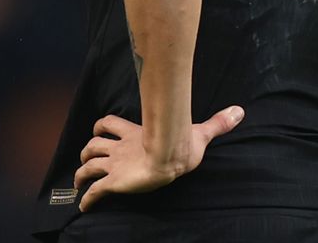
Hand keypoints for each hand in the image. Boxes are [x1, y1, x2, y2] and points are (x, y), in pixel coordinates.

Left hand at [73, 107, 242, 210]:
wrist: (168, 157)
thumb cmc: (181, 145)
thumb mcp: (199, 133)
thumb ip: (216, 124)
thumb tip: (238, 111)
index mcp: (133, 134)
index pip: (109, 123)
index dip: (101, 127)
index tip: (98, 130)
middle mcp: (120, 149)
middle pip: (94, 145)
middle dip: (87, 151)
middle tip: (85, 158)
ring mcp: (115, 165)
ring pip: (88, 166)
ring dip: (81, 172)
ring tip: (78, 180)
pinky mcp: (113, 182)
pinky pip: (94, 191)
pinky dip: (87, 198)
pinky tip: (83, 206)